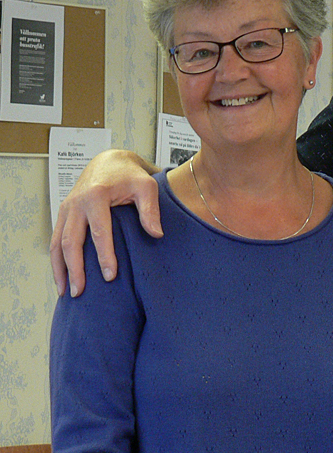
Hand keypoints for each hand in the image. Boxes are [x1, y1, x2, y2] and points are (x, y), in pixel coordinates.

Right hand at [50, 149, 161, 296]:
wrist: (110, 160)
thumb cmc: (131, 175)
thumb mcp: (147, 186)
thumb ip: (150, 210)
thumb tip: (156, 234)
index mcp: (96, 195)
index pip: (99, 232)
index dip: (104, 256)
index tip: (110, 276)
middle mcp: (76, 203)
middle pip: (70, 241)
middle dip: (75, 268)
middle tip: (81, 292)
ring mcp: (66, 208)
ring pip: (57, 243)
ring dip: (60, 269)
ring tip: (66, 292)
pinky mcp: (64, 214)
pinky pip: (56, 239)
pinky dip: (57, 260)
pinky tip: (62, 277)